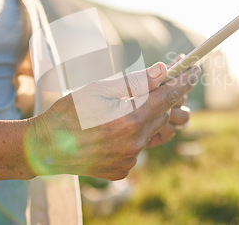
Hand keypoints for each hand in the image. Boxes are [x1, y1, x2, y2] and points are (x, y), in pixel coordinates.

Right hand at [24, 62, 200, 180]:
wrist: (44, 148)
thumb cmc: (68, 113)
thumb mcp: (99, 88)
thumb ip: (135, 81)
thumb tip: (163, 70)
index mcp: (130, 121)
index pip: (168, 97)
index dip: (183, 81)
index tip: (195, 69)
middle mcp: (134, 144)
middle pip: (164, 115)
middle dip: (168, 96)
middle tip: (167, 80)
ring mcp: (129, 160)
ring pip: (155, 133)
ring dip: (155, 117)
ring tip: (143, 104)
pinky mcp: (122, 170)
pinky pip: (140, 148)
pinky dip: (137, 134)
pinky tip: (121, 126)